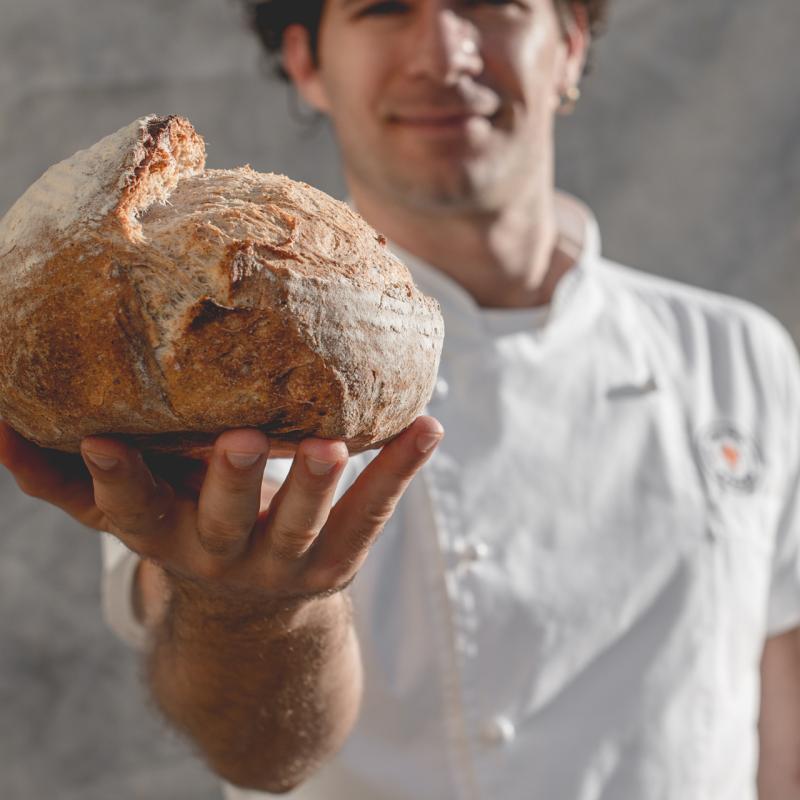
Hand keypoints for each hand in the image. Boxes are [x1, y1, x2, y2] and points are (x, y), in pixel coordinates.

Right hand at [0, 418, 442, 605]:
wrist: (255, 613)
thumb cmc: (188, 533)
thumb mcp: (132, 514)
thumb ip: (71, 479)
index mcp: (166, 536)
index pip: (132, 509)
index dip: (117, 478)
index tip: (103, 437)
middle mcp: (225, 554)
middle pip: (228, 519)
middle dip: (234, 482)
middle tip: (244, 440)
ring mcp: (290, 560)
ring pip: (308, 522)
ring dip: (324, 482)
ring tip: (339, 441)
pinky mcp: (341, 558)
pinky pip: (375, 513)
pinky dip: (401, 470)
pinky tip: (428, 426)